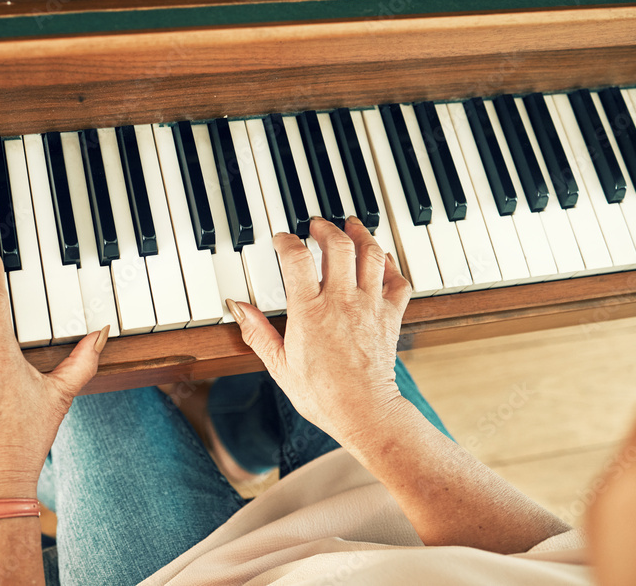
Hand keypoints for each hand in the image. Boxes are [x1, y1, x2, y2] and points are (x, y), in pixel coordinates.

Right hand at [229, 216, 411, 443]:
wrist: (364, 411)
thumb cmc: (322, 394)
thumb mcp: (279, 365)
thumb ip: (257, 332)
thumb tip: (238, 308)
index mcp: (309, 311)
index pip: (297, 258)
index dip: (286, 241)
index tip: (282, 239)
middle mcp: (342, 301)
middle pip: (339, 245)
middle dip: (326, 229)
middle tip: (317, 225)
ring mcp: (369, 306)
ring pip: (371, 255)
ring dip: (361, 235)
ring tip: (352, 227)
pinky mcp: (390, 317)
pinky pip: (397, 281)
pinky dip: (391, 265)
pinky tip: (383, 260)